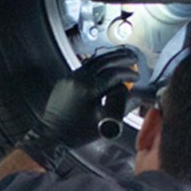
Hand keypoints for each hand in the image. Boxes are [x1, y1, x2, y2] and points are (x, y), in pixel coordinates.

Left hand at [20, 48, 138, 169]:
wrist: (52, 134)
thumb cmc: (78, 132)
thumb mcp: (105, 121)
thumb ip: (124, 107)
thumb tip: (138, 97)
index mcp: (90, 89)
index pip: (114, 74)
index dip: (128, 74)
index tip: (136, 77)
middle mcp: (79, 79)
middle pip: (104, 62)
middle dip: (121, 59)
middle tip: (134, 59)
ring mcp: (70, 77)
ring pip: (93, 61)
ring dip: (109, 58)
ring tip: (122, 56)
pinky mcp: (65, 79)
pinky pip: (84, 67)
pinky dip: (97, 64)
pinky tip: (104, 65)